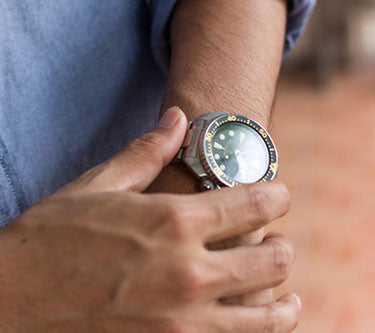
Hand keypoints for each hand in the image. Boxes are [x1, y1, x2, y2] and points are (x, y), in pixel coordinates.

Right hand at [0, 107, 298, 331]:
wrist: (10, 302)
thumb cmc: (53, 238)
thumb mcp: (99, 185)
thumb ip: (148, 151)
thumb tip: (177, 118)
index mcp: (172, 221)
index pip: (256, 203)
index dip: (277, 196)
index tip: (279, 195)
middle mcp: (188, 272)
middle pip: (273, 258)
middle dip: (280, 245)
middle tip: (275, 240)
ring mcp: (185, 322)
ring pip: (270, 313)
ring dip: (283, 294)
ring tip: (286, 288)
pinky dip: (261, 329)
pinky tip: (259, 318)